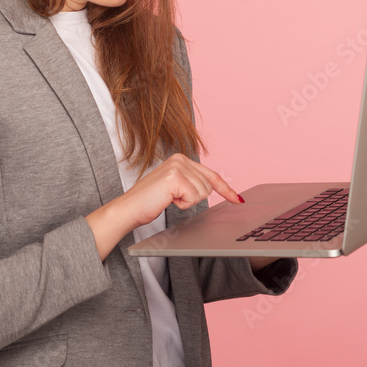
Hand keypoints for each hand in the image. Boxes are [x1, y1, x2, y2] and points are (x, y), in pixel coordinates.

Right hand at [120, 153, 241, 228]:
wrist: (129, 208)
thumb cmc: (150, 201)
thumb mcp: (175, 187)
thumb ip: (192, 182)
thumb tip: (213, 189)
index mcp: (181, 159)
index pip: (210, 175)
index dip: (225, 189)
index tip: (238, 199)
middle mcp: (180, 158)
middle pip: (209, 186)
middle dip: (193, 198)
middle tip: (172, 198)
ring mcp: (178, 166)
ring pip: (203, 192)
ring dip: (187, 201)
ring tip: (168, 198)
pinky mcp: (175, 177)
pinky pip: (194, 197)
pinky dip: (182, 204)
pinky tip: (168, 199)